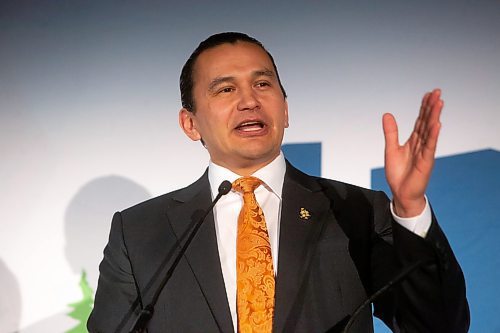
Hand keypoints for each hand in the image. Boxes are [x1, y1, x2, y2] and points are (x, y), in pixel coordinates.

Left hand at [383, 89, 442, 216]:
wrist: (401, 193)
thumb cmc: (398, 173)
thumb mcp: (391, 149)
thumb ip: (391, 132)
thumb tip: (387, 114)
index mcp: (414, 141)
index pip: (420, 120)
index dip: (424, 108)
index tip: (428, 94)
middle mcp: (421, 145)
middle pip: (427, 122)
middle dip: (432, 107)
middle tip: (437, 92)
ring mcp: (425, 153)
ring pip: (430, 132)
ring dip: (434, 117)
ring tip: (439, 102)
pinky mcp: (425, 162)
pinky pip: (430, 147)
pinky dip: (433, 135)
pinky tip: (436, 124)